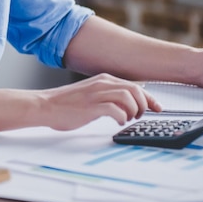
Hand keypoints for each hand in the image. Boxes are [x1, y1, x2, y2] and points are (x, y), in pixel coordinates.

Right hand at [37, 73, 161, 130]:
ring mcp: (97, 94)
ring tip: (128, 119)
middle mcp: (102, 84)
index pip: (135, 85)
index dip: (149, 97)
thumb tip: (128, 99)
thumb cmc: (66, 103)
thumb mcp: (91, 92)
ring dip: (134, 111)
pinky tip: (117, 122)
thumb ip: (108, 93)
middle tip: (139, 116)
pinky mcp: (91, 107)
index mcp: (104, 79)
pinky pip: (115, 110)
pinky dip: (122, 117)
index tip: (157, 108)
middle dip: (144, 105)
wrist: (45, 105)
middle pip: (135, 90)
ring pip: (128, 97)